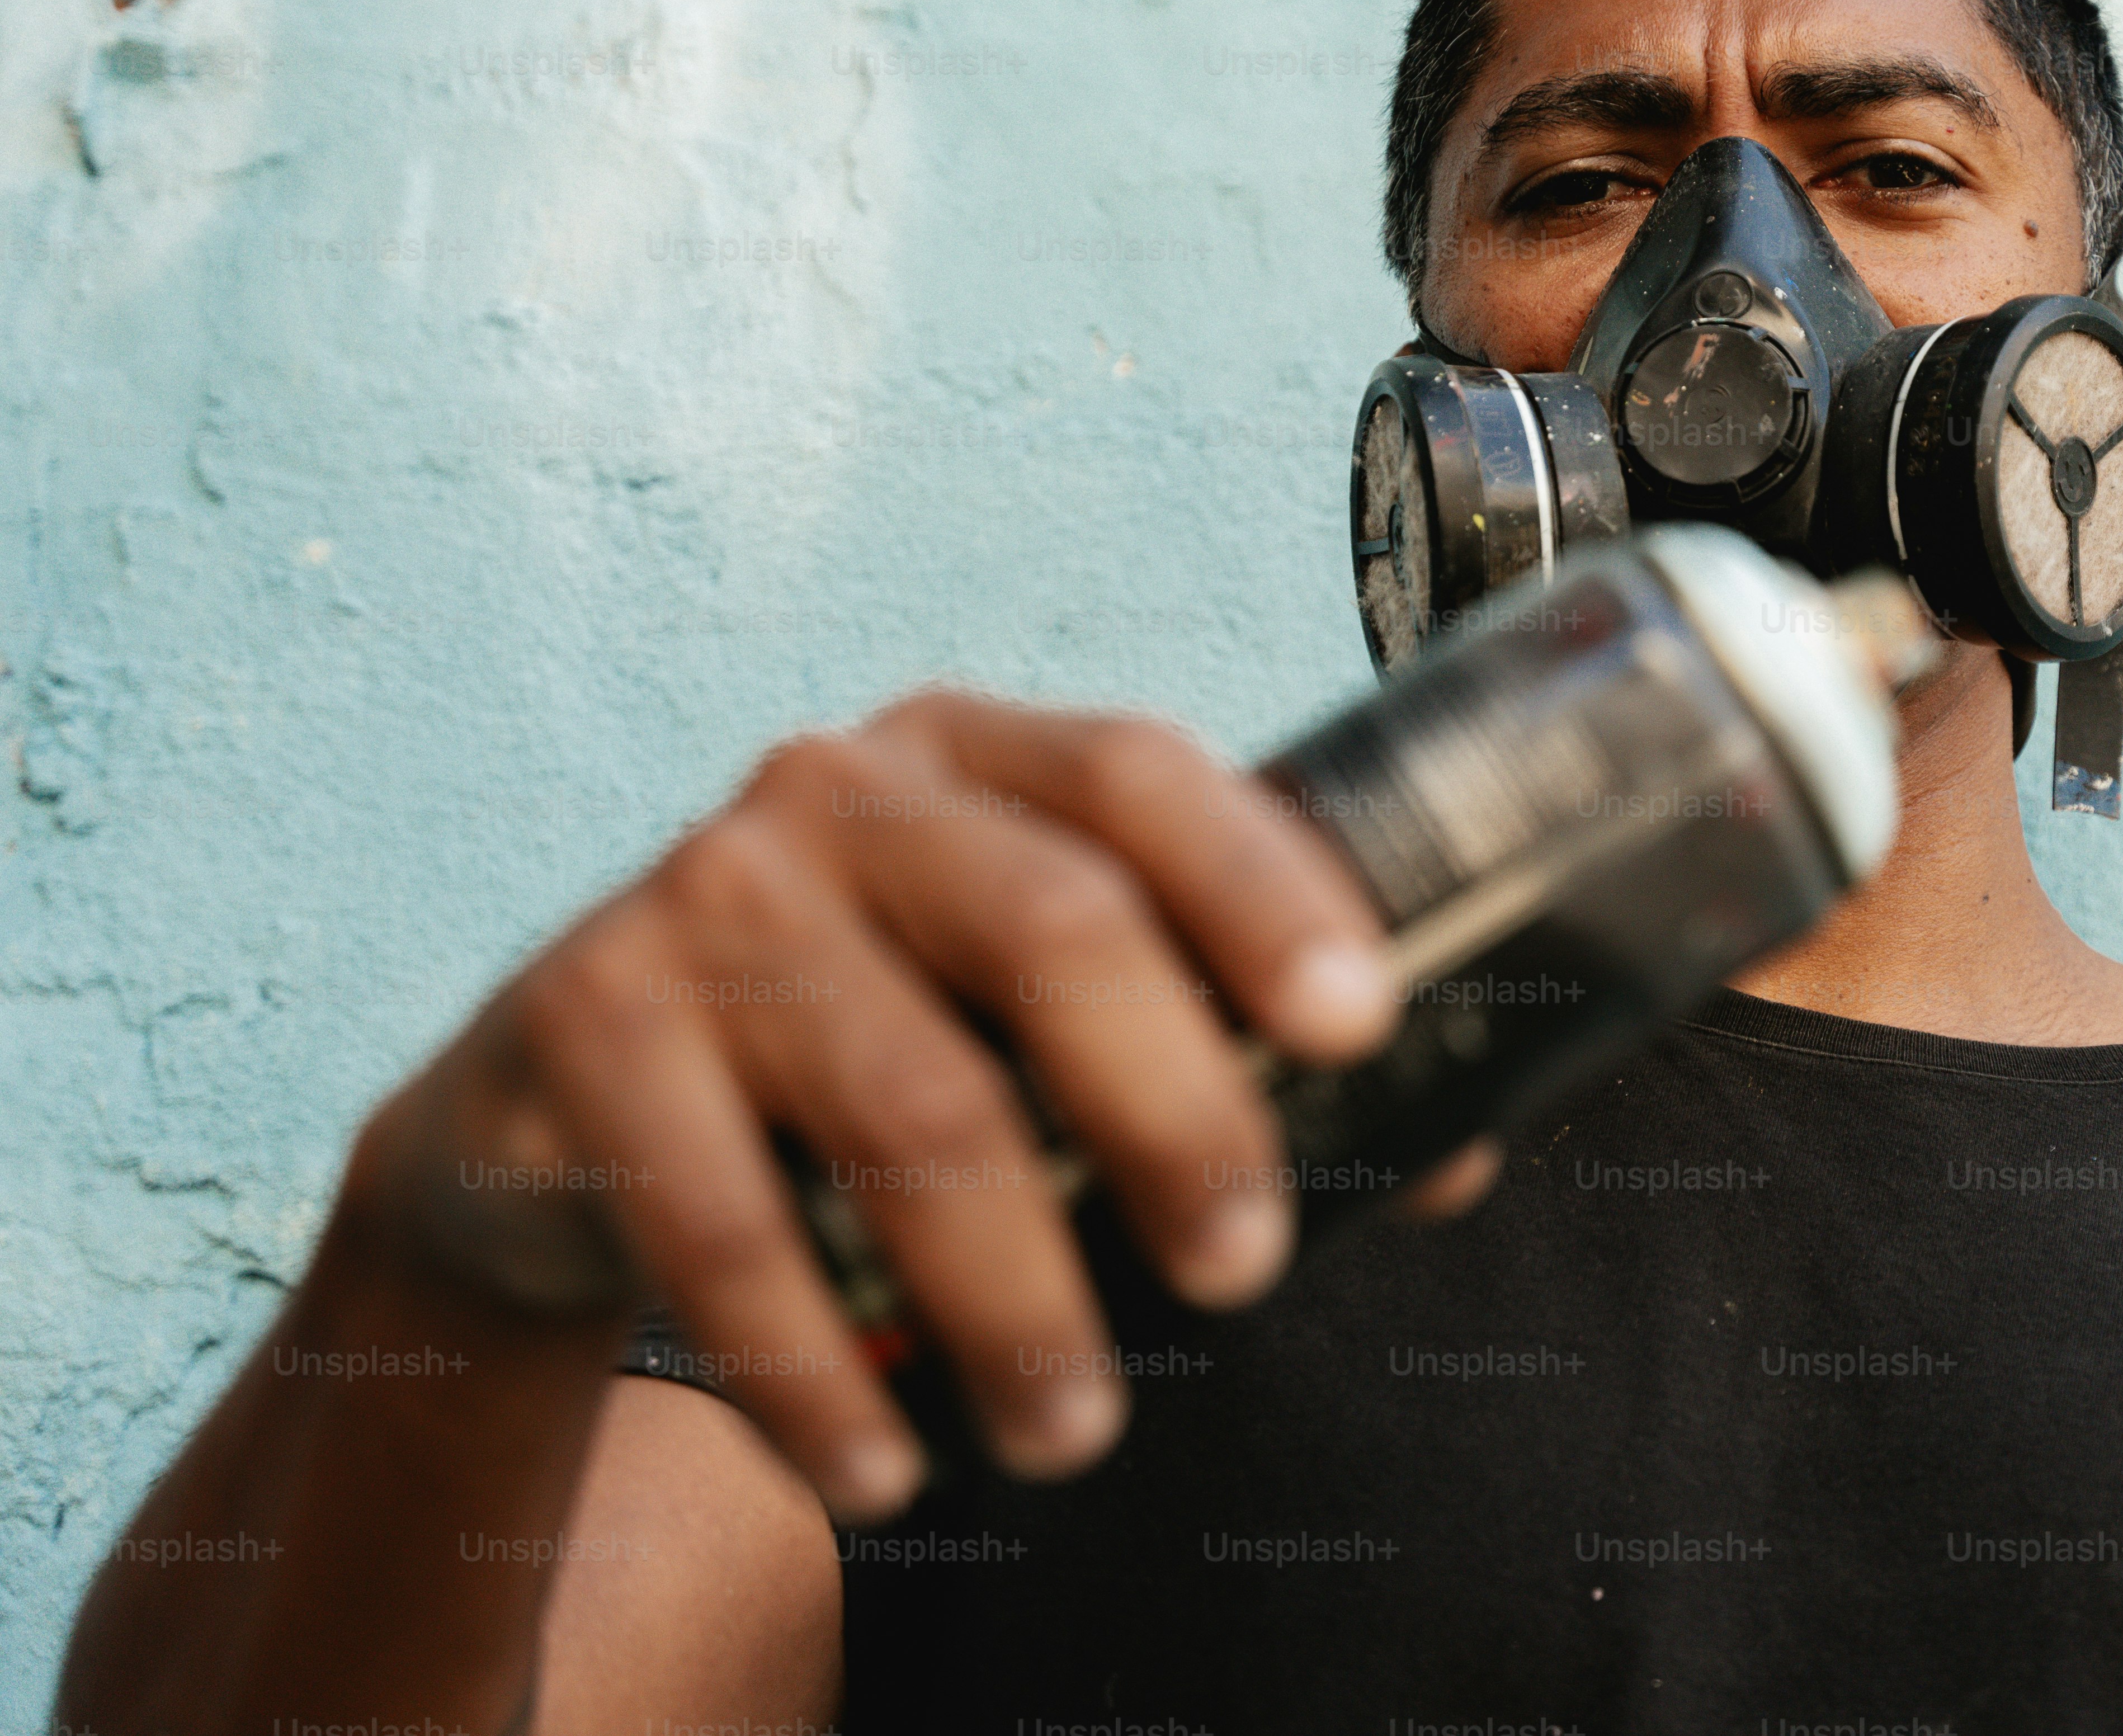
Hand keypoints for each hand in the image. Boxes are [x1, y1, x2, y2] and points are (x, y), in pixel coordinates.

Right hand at [348, 691, 1404, 1516]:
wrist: (565, 1098)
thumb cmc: (873, 1035)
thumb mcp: (1034, 1010)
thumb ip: (1219, 1048)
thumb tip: (1453, 1155)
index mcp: (983, 755)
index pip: (1150, 777)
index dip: (1267, 889)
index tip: (1363, 1026)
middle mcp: (842, 788)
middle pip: (1054, 931)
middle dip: (1178, 1113)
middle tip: (1248, 1272)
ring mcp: (702, 891)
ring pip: (912, 1101)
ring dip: (1014, 1294)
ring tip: (1076, 1431)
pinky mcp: (583, 1020)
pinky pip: (724, 1220)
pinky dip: (817, 1370)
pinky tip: (884, 1470)